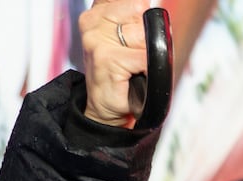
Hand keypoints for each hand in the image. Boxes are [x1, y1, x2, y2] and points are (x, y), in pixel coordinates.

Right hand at [78, 0, 150, 126]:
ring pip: (144, 37)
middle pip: (142, 16)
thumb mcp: (126, 39)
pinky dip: (148, 70)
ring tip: (133, 66)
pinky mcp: (107, 58)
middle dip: (147, 38)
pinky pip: (145, 58)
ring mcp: (97, 40)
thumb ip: (134, 18)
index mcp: (98, 13)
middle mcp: (93, 22)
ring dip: (146, 56)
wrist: (106, 106)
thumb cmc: (120, 74)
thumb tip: (149, 6)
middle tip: (134, 56)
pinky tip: (136, 75)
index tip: (141, 24)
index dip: (142, 12)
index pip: (132, 1)